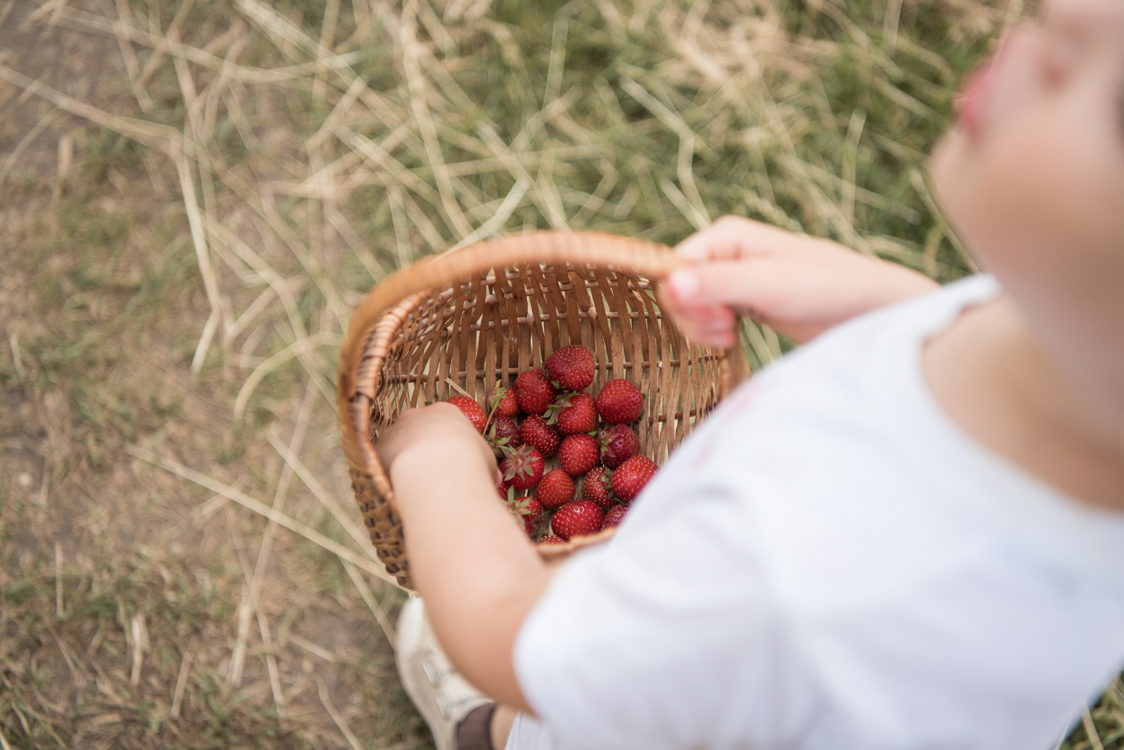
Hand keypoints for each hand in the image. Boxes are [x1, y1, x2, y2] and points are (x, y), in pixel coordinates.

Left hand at [376, 403, 498, 489]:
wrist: (436, 470)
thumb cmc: (470, 464)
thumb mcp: (486, 463)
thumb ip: (484, 466)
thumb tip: (492, 479)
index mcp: (446, 412)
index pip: (445, 424)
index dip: (449, 446)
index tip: (453, 465)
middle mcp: (417, 414)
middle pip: (418, 430)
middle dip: (422, 450)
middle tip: (431, 475)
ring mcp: (395, 429)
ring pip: (397, 445)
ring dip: (403, 462)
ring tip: (415, 486)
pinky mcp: (378, 448)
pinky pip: (383, 462)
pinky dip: (390, 475)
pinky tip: (400, 491)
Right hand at [657, 216, 938, 345]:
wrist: (869, 310)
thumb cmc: (828, 287)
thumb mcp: (769, 284)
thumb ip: (719, 284)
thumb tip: (670, 287)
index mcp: (725, 236)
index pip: (672, 268)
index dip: (683, 300)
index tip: (716, 320)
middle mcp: (724, 254)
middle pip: (676, 291)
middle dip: (694, 317)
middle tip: (727, 330)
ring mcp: (732, 279)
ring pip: (689, 308)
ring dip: (702, 329)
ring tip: (732, 335)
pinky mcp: (743, 303)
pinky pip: (707, 319)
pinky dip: (713, 334)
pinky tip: (733, 339)